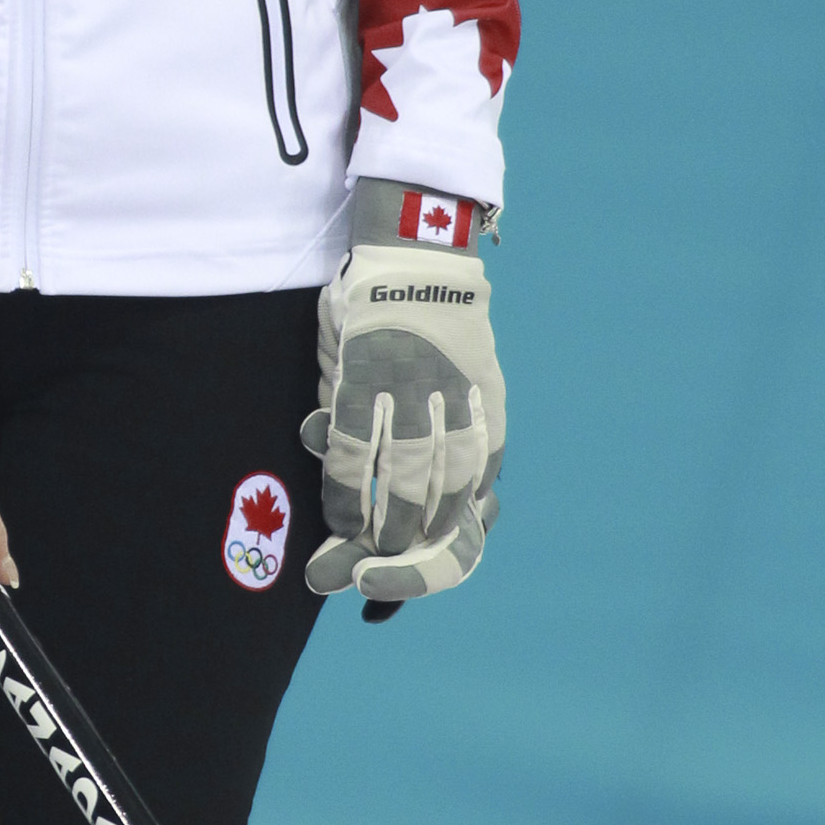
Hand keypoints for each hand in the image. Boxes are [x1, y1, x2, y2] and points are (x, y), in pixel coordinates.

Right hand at [303, 234, 504, 603]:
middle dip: (416, 549)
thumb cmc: (435, 320)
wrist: (413, 251)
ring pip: (401, 484)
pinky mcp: (364, 377)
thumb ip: (459, 432)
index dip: (451, 547)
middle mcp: (456, 407)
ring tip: (362, 555)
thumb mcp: (467, 375)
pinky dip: (343, 494)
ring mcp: (410, 394)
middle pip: (445, 501)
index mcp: (487, 410)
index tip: (420, 569)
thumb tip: (458, 498)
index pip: (478, 495)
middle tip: (383, 574)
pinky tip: (336, 520)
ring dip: (383, 528)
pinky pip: (350, 454)